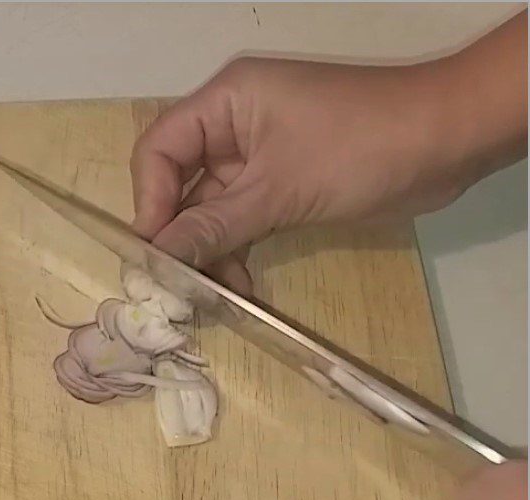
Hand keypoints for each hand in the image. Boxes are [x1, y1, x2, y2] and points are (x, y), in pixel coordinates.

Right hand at [131, 13, 525, 290]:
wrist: (446, 141)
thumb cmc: (359, 149)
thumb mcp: (279, 191)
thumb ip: (214, 226)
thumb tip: (159, 260)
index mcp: (225, 104)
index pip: (160, 150)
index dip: (150, 202)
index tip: (154, 255)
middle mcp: (232, 127)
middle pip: (182, 185)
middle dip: (180, 237)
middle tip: (177, 289)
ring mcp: (258, 157)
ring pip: (212, 210)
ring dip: (210, 253)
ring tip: (212, 299)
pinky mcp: (281, 184)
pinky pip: (242, 221)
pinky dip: (237, 253)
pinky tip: (239, 290)